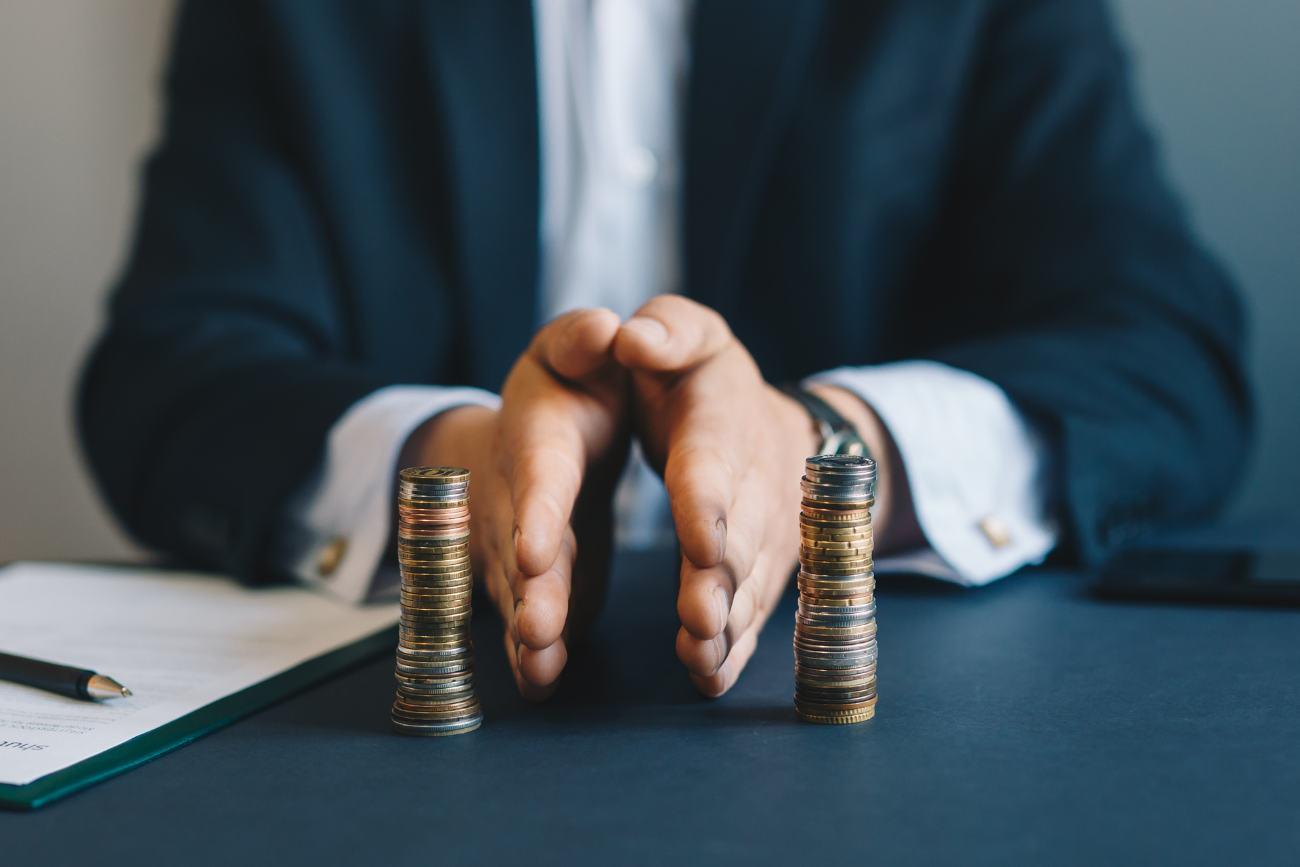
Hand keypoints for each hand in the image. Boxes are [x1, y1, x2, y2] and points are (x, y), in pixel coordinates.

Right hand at [400, 309, 628, 699]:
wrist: (543, 426)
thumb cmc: (569, 381)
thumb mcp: (574, 348)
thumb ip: (584, 339)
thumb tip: (609, 329)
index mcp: (540, 431)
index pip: (539, 470)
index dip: (536, 510)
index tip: (534, 550)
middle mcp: (518, 490)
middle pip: (522, 544)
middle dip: (530, 589)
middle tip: (538, 630)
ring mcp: (519, 539)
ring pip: (522, 590)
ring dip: (530, 629)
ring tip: (541, 666)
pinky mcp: (536, 575)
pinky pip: (530, 613)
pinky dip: (534, 649)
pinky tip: (543, 680)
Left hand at [614, 296, 919, 696]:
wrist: (777, 433)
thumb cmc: (710, 383)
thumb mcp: (693, 336)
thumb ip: (668, 330)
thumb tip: (632, 335)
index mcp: (722, 423)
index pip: (713, 463)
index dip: (706, 501)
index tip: (698, 538)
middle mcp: (751, 487)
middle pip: (738, 540)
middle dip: (719, 581)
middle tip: (699, 619)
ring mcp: (763, 538)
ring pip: (748, 587)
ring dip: (727, 626)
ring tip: (700, 660)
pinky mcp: (760, 576)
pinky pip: (753, 616)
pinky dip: (734, 649)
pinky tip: (710, 677)